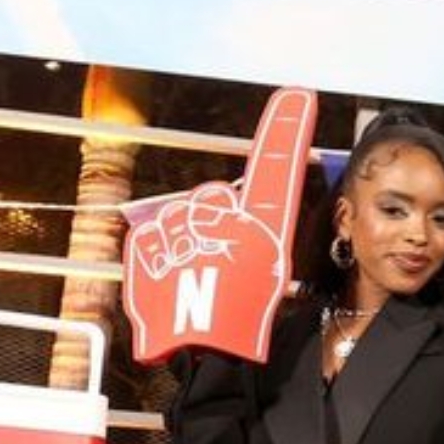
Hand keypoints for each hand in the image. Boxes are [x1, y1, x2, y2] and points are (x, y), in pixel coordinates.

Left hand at [120, 87, 315, 364]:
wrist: (199, 346)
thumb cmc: (239, 314)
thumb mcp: (269, 272)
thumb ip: (263, 237)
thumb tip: (253, 220)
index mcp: (256, 221)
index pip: (276, 167)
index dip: (286, 131)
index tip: (297, 96)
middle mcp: (218, 212)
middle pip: (217, 200)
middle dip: (217, 222)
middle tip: (222, 263)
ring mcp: (179, 223)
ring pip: (184, 220)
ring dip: (188, 241)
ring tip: (196, 279)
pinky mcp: (146, 239)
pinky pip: (156, 238)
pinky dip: (162, 256)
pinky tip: (175, 281)